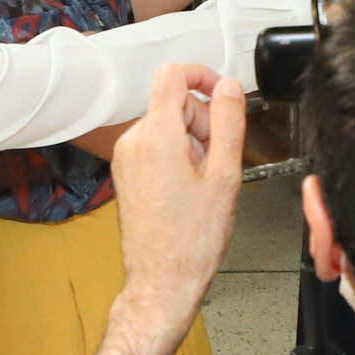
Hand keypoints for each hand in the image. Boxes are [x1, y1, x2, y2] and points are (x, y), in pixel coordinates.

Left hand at [93, 66, 249, 354]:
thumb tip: (229, 86)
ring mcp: (126, 159)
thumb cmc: (192, 240)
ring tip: (204, 181)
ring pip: (165, 125)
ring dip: (191, 140)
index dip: (203, 74)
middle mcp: (134, 142)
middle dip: (202, 120)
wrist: (162, 280)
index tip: (222, 91)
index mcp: (158, 137)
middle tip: (219, 158)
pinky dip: (176, 155)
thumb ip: (228, 122)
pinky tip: (188, 189)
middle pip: (173, 103)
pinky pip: (154, 146)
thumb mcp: (225, 175)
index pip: (173, 75)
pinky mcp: (125, 174)